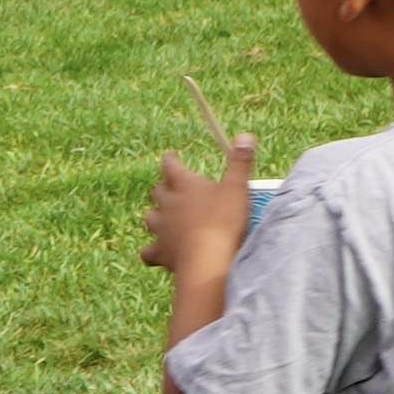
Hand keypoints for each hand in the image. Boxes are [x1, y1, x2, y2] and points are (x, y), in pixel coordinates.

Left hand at [141, 137, 258, 286]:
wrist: (207, 258)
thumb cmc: (223, 220)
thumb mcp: (237, 187)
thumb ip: (239, 162)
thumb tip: (245, 135)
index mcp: (184, 185)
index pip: (170, 166)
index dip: (170, 160)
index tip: (170, 155)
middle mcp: (168, 204)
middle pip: (158, 191)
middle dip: (164, 188)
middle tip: (172, 188)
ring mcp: (161, 228)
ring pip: (149, 217)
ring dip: (156, 216)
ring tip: (164, 218)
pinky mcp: (160, 251)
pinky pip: (148, 251)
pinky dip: (152, 251)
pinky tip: (158, 252)